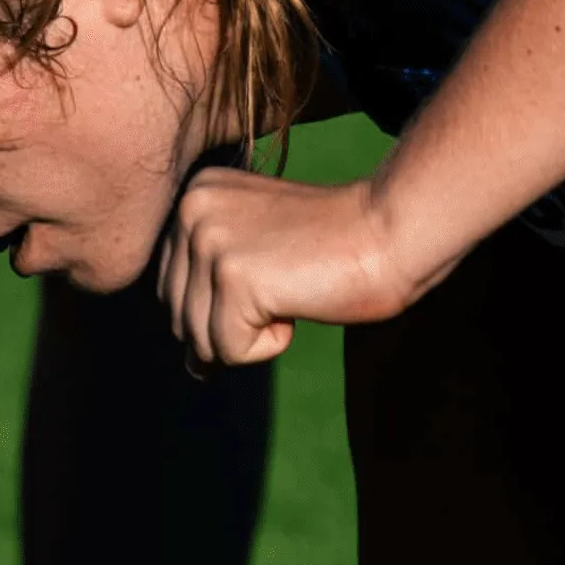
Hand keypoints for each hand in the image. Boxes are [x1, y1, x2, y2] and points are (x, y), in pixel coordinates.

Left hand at [157, 169, 435, 367]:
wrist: (391, 231)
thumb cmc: (334, 250)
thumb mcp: (256, 259)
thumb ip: (212, 298)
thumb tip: (192, 368)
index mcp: (192, 196)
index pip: (173, 289)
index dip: (224, 305)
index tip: (273, 273)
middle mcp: (190, 211)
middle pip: (179, 317)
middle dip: (233, 323)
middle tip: (287, 282)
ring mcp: (208, 242)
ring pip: (201, 340)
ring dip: (254, 334)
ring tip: (293, 288)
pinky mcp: (233, 278)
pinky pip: (230, 351)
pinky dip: (271, 344)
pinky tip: (298, 302)